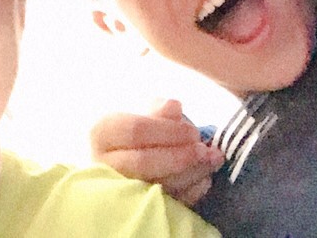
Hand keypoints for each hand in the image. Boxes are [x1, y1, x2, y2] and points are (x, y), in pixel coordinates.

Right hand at [91, 100, 223, 206]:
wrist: (132, 159)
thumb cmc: (140, 135)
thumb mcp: (145, 116)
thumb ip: (159, 112)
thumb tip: (175, 106)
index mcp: (103, 134)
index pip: (135, 130)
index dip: (168, 131)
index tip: (194, 131)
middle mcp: (106, 164)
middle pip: (144, 162)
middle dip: (180, 156)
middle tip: (206, 150)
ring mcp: (122, 191)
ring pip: (157, 186)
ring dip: (192, 174)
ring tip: (213, 161)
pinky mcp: (140, 210)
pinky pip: (169, 204)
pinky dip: (191, 192)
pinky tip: (205, 178)